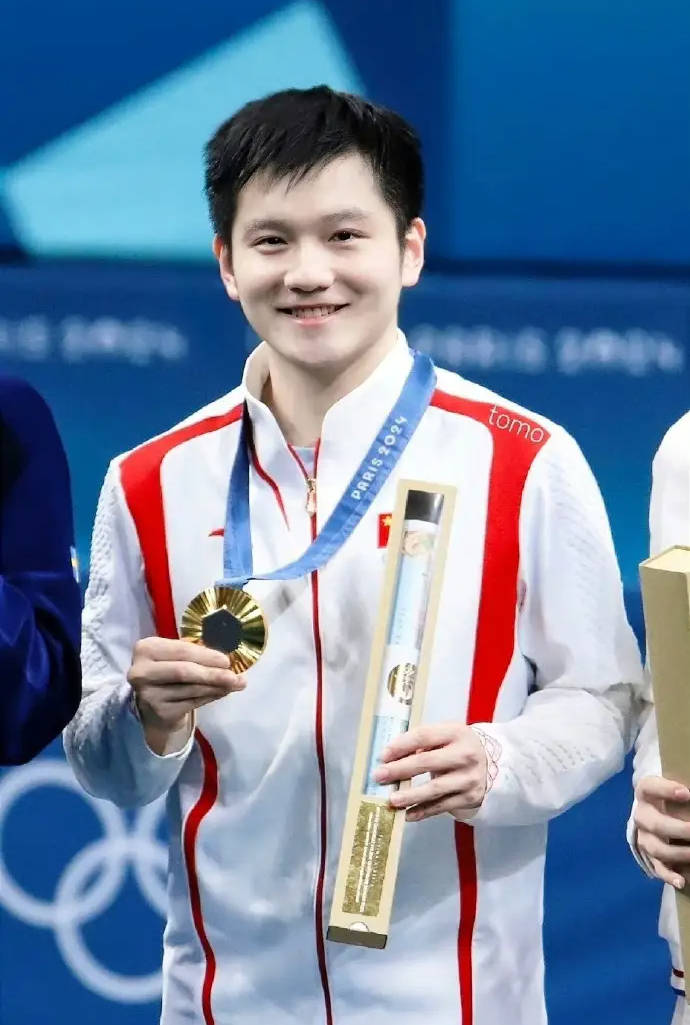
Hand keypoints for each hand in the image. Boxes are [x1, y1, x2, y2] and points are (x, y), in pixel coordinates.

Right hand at [128, 637, 245, 753]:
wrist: (153, 704)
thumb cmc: (168, 671)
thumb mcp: (175, 656)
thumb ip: (196, 653)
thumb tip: (228, 658)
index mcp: (145, 649)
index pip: (180, 650)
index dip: (205, 655)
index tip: (227, 660)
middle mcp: (141, 672)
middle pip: (184, 671)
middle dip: (213, 673)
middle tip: (235, 676)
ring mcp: (149, 694)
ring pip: (191, 689)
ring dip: (217, 686)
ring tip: (236, 683)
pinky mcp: (160, 712)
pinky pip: (192, 703)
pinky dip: (211, 696)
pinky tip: (223, 692)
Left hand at [373, 722, 487, 820]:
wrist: (491, 764)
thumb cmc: (458, 747)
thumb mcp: (446, 736)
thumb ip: (424, 742)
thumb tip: (391, 757)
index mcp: (456, 732)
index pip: (424, 736)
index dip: (401, 745)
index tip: (383, 755)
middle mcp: (465, 754)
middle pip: (427, 762)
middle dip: (400, 769)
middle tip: (380, 776)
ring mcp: (468, 778)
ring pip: (434, 788)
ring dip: (410, 795)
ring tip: (392, 800)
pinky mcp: (469, 798)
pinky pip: (442, 806)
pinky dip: (423, 811)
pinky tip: (408, 814)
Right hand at [634, 776, 689, 888]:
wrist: (653, 810)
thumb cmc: (669, 796)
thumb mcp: (675, 789)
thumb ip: (684, 795)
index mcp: (645, 792)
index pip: (650, 788)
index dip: (666, 790)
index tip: (687, 794)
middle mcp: (641, 815)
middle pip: (655, 824)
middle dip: (679, 829)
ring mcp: (643, 837)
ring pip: (657, 848)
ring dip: (679, 853)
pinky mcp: (649, 855)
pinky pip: (657, 867)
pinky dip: (669, 875)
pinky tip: (681, 881)